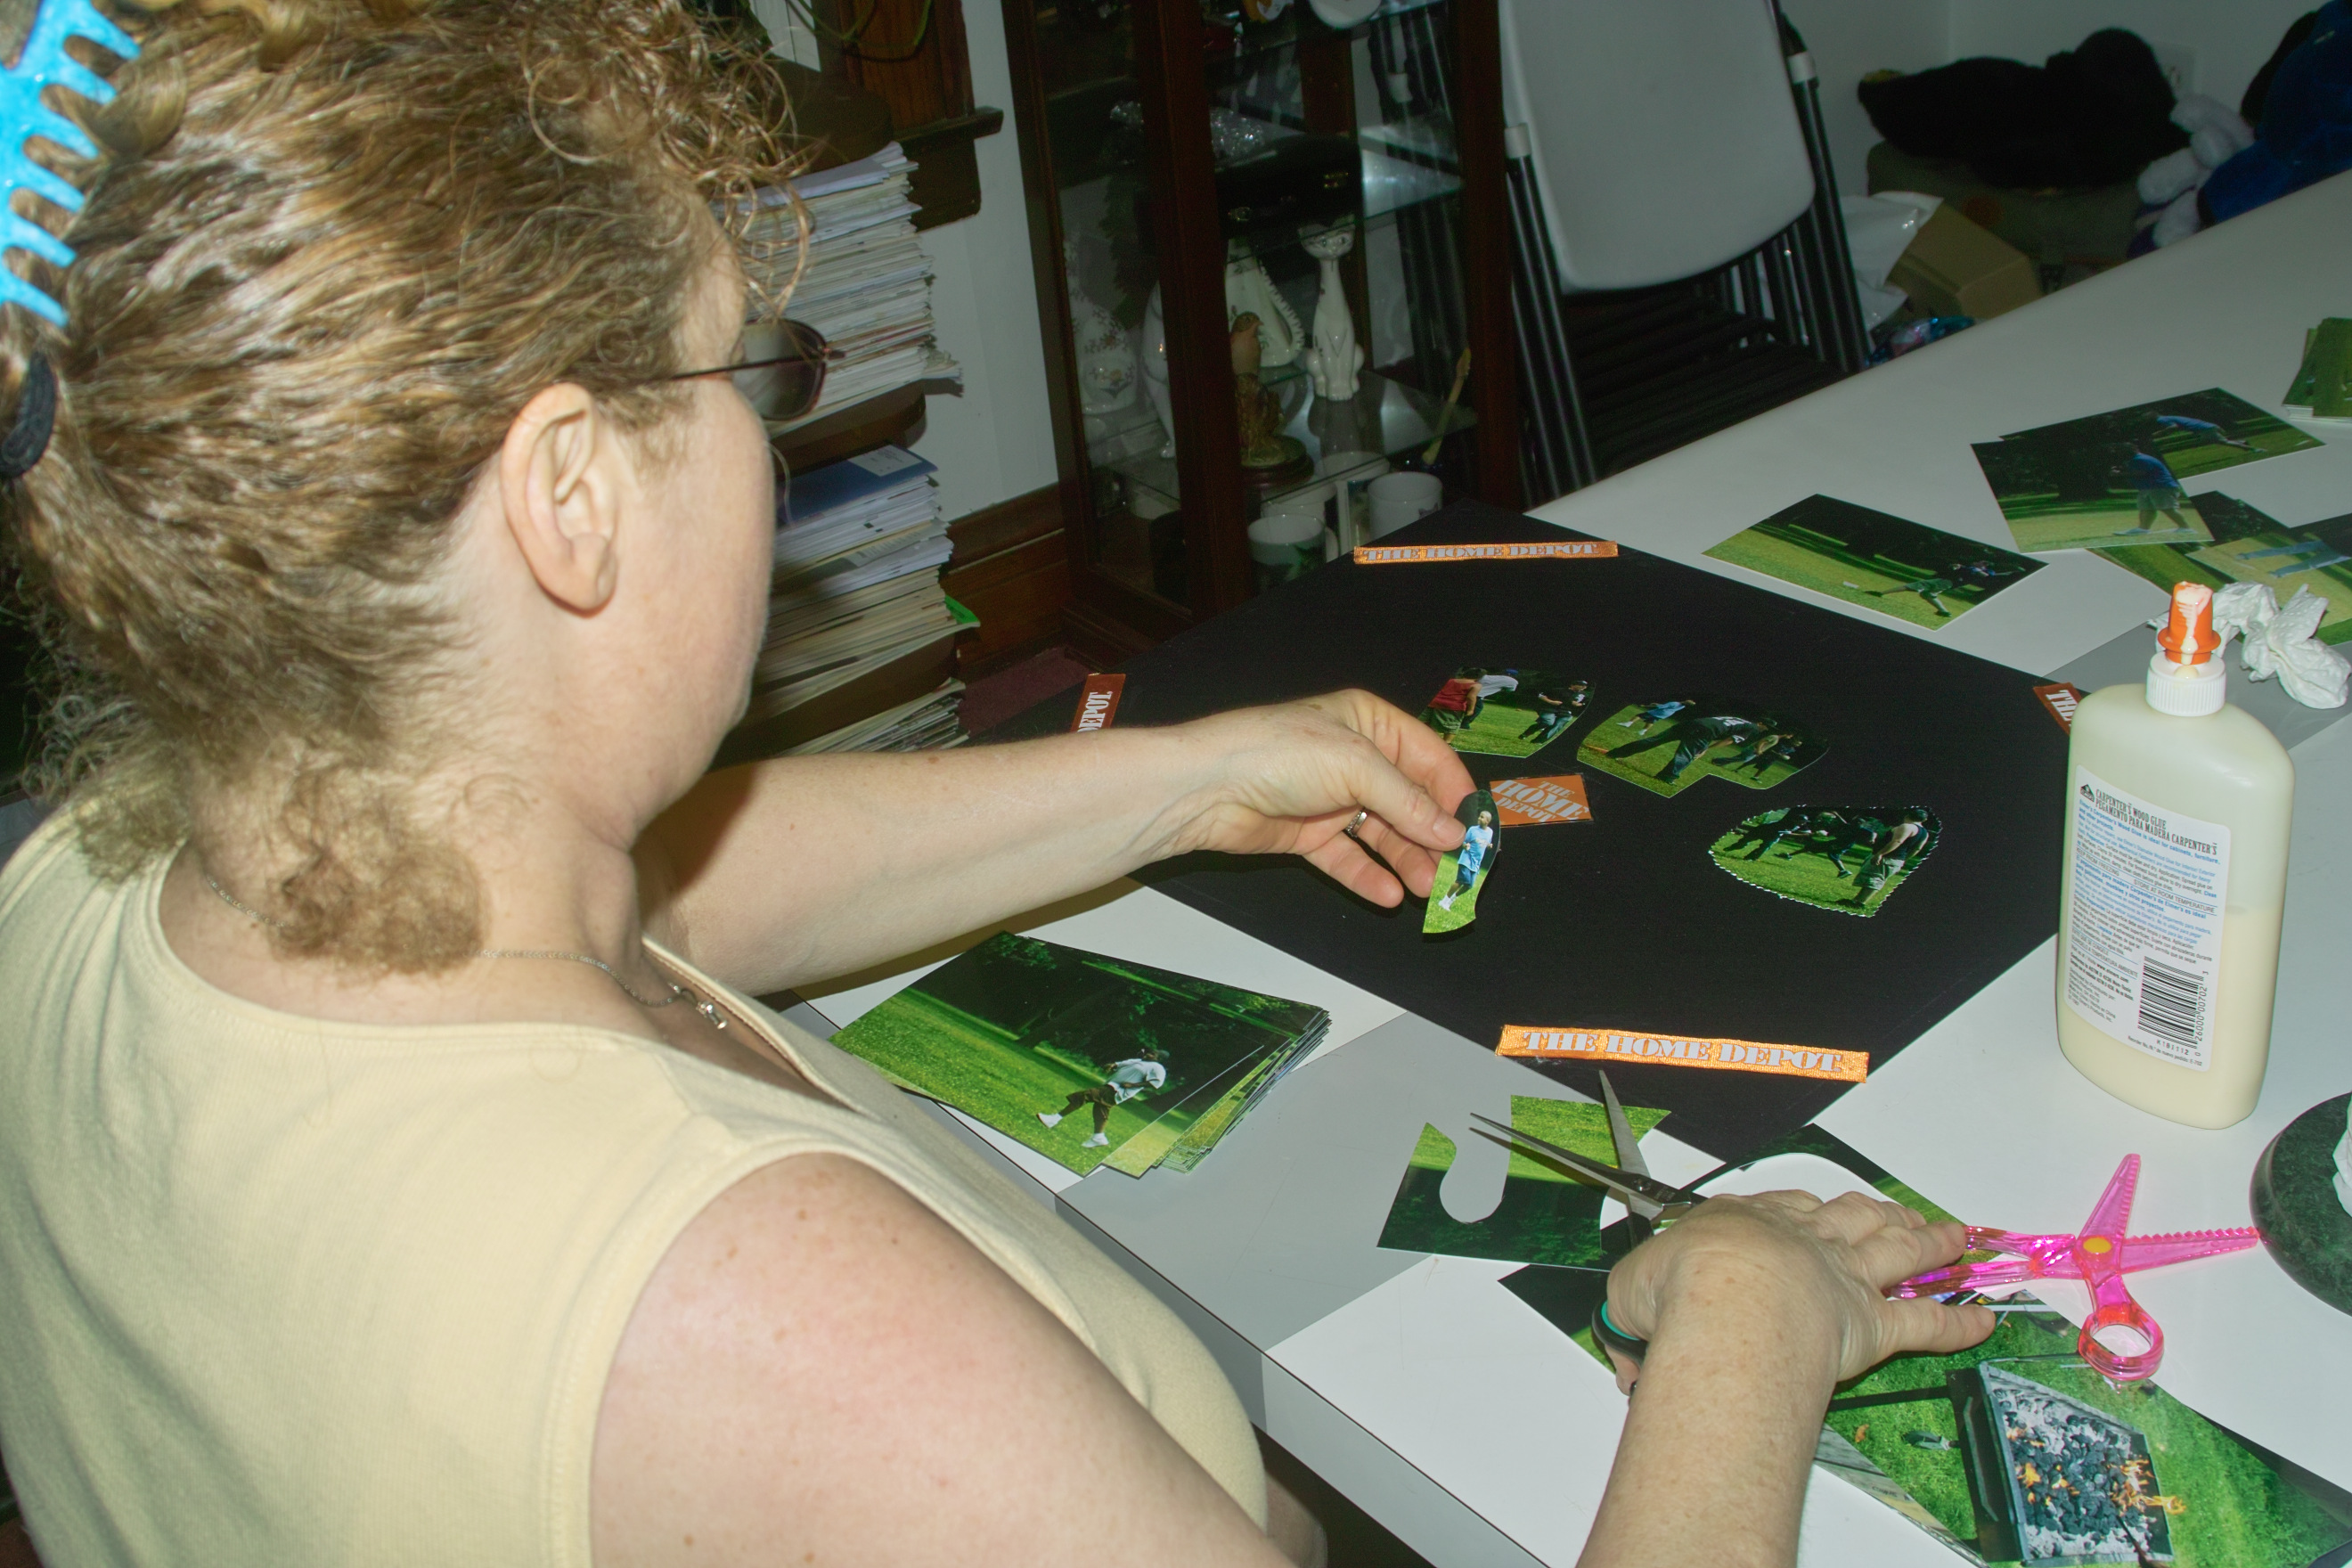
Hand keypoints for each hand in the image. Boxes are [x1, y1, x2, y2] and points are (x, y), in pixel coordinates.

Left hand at [1158, 691, 1473, 905]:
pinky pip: (1348, 858)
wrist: (1206, 788)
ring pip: (1382, 834)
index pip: (1429, 758)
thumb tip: (1454, 834)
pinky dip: (1368, 875)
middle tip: (1456, 872)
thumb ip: (1407, 802)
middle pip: (1409, 801)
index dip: (1455, 793)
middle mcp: (1355, 759)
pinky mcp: (1309, 834)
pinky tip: (1389, 895)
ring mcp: (1331, 798)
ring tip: (1428, 889)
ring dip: (1406, 860)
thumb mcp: (1355, 766)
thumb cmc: (1280, 755)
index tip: (1477, 831)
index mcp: (1369, 723)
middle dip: (1432, 835)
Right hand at [1603, 1191, 1993, 1394]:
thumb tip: (1627, 1358)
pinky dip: (1958, 1323)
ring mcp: (1842, 1279)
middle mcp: (1800, 1242)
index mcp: (1741, 1225)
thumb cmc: (1677, 1292)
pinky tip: (1983, 1322)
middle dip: (1877, 1212)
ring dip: (1929, 1244)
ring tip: (1952, 1238)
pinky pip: (1926, 1323)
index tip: (1808, 1207)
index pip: (1778, 1207)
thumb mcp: (1630, 1293)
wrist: (1726, 1307)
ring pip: (1897, 1253)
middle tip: (1898, 1209)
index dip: (1797, 1208)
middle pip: (1850, 1217)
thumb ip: (1632, 1318)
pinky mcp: (1873, 1325)